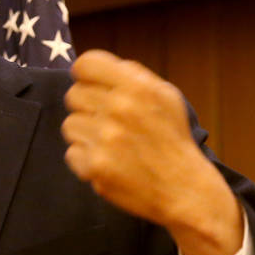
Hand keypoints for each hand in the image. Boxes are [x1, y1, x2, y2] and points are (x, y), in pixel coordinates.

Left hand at [61, 50, 241, 254]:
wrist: (184, 190)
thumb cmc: (171, 140)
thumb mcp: (165, 97)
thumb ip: (132, 77)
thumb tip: (96, 68)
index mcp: (138, 86)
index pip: (85, 64)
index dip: (85, 76)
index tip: (92, 88)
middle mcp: (120, 108)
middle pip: (73, 95)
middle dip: (86, 107)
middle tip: (106, 121)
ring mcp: (105, 138)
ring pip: (69, 124)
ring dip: (85, 134)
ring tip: (110, 144)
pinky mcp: (94, 165)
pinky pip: (71, 153)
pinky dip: (86, 159)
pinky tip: (109, 162)